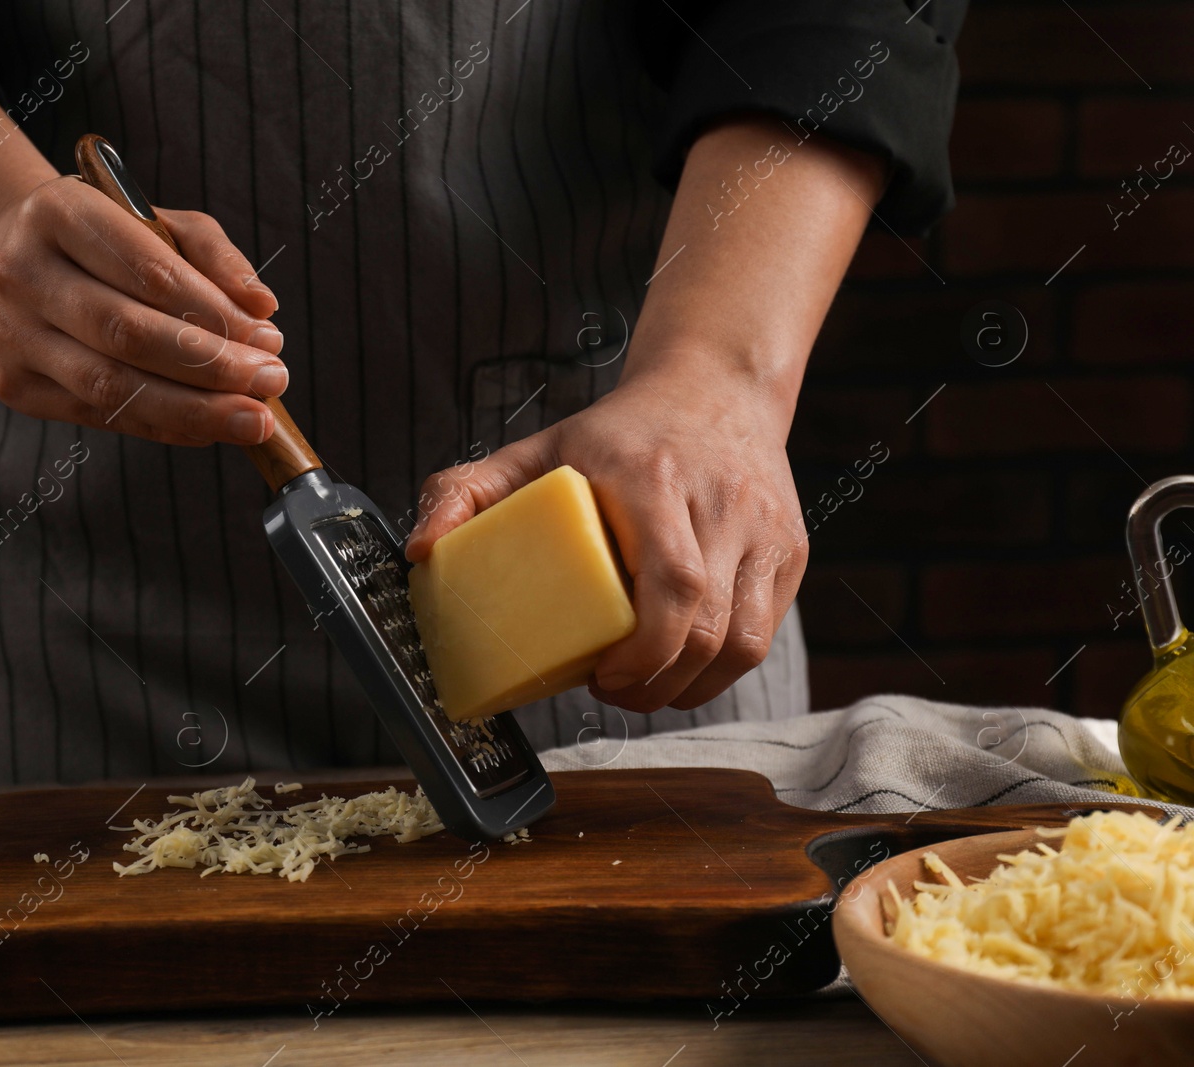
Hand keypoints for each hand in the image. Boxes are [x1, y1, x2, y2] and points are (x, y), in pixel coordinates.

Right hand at [0, 176, 287, 445]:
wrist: (0, 258)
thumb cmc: (98, 239)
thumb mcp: (154, 221)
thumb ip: (212, 255)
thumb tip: (261, 307)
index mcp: (58, 213)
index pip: (148, 271)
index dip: (214, 312)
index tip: (268, 338)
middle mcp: (22, 273)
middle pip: (127, 334)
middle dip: (211, 365)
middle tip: (272, 381)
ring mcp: (11, 333)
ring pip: (112, 387)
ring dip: (193, 409)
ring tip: (252, 418)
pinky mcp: (14, 383)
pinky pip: (100, 416)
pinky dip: (163, 426)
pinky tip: (209, 427)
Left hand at [404, 362, 807, 712]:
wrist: (715, 387)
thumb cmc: (618, 433)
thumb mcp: (536, 450)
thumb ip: (465, 491)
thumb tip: (417, 553)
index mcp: (655, 478)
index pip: (673, 582)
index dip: (642, 649)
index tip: (601, 676)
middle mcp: (721, 503)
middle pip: (709, 627)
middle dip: (657, 684)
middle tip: (610, 690)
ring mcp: (766, 529)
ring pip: (745, 642)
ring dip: (691, 686)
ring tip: (642, 687)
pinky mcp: (790, 551)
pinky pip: (764, 633)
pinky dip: (721, 667)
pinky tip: (680, 668)